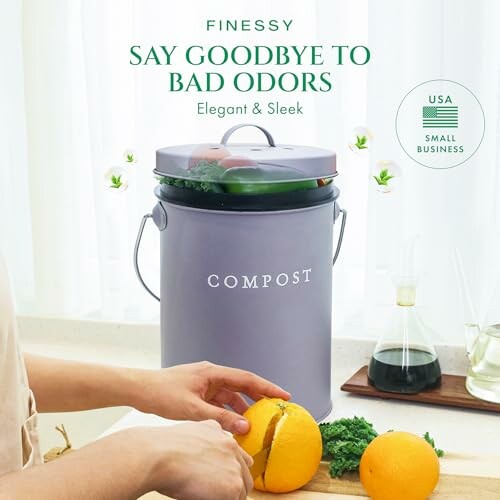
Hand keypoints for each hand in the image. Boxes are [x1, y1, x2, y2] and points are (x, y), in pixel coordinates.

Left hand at [132, 361, 289, 433]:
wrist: (139, 389)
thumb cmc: (162, 393)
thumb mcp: (193, 409)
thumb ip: (220, 418)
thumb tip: (245, 425)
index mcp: (212, 373)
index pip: (246, 379)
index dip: (267, 387)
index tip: (283, 395)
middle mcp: (211, 375)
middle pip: (241, 386)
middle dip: (258, 397)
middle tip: (275, 409)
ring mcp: (204, 383)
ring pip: (229, 396)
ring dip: (241, 408)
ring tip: (254, 423)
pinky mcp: (197, 392)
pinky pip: (218, 402)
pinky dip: (226, 412)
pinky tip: (232, 425)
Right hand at [133, 421, 253, 499]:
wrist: (158, 455)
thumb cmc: (162, 448)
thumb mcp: (188, 433)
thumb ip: (203, 440)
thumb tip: (202, 456)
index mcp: (219, 433)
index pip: (238, 456)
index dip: (230, 471)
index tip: (221, 481)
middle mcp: (230, 446)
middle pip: (244, 474)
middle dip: (233, 485)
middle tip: (214, 493)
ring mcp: (234, 465)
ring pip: (241, 490)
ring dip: (228, 495)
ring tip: (204, 495)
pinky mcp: (232, 484)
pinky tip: (202, 498)